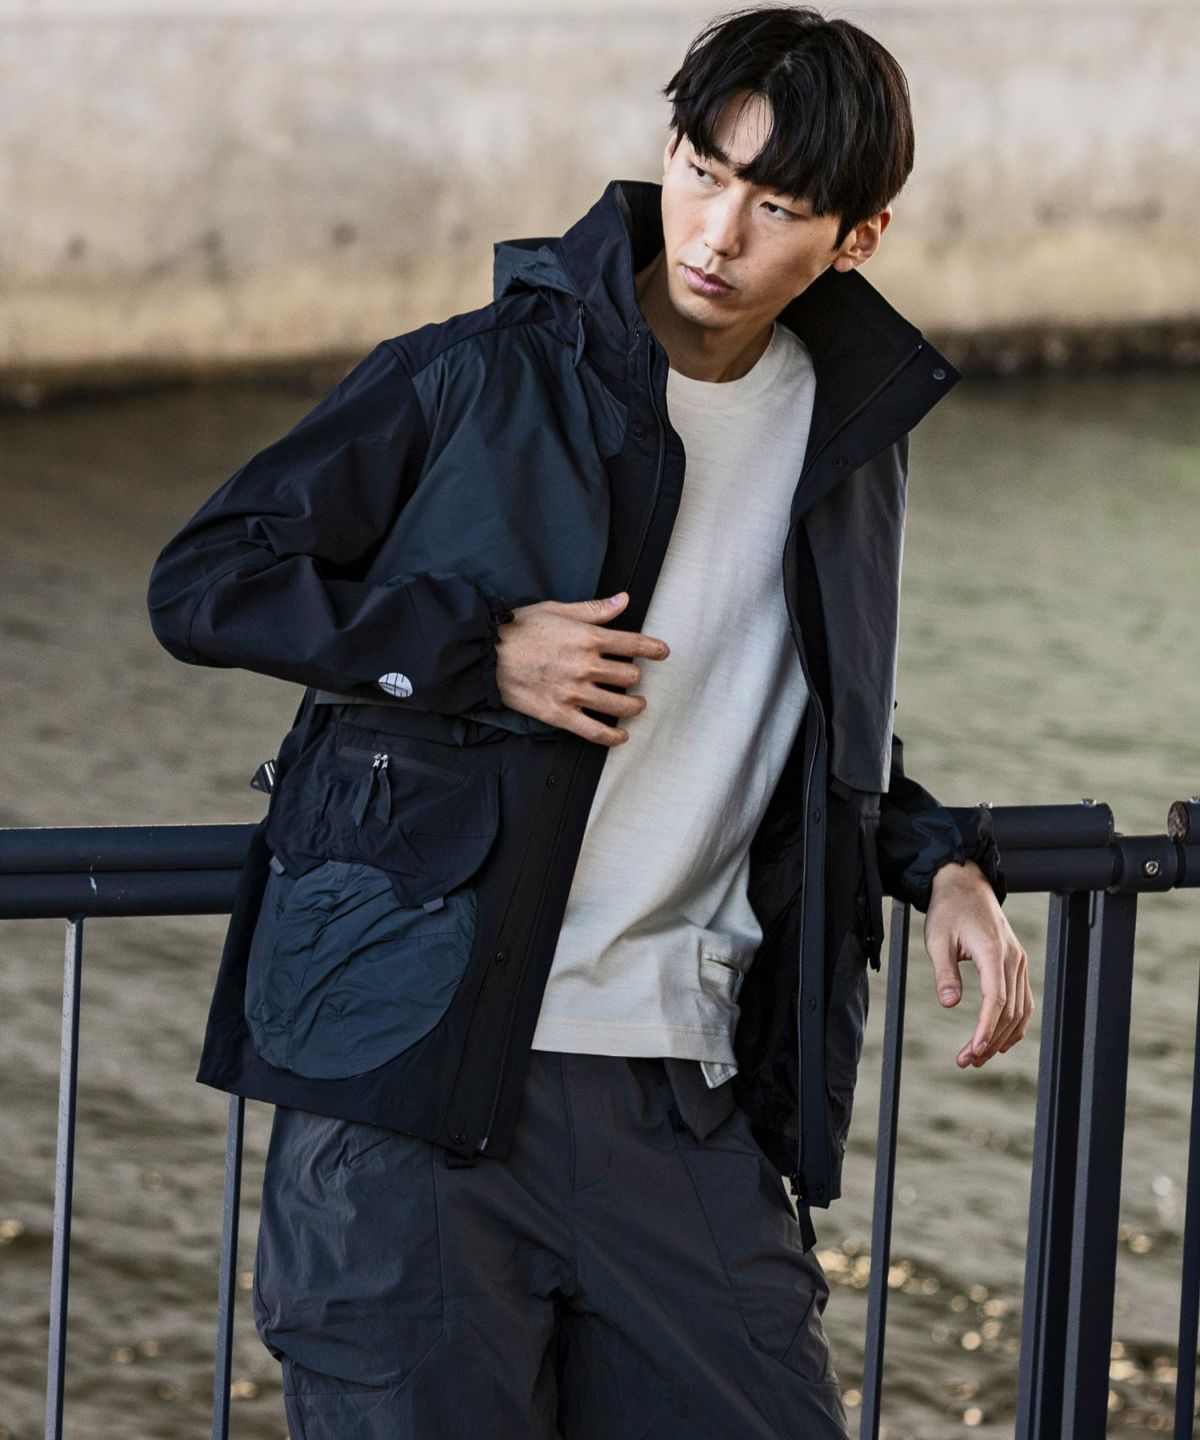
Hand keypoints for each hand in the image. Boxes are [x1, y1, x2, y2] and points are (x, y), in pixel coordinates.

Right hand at [493, 591, 669, 745]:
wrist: (485, 656)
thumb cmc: (518, 629)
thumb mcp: (557, 610)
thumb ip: (594, 609)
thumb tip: (623, 600)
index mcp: (588, 638)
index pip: (634, 644)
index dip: (654, 649)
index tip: (663, 652)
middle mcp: (586, 666)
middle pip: (630, 676)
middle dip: (635, 677)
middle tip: (631, 678)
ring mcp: (574, 693)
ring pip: (620, 705)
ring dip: (633, 706)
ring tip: (634, 705)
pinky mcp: (560, 714)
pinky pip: (595, 731)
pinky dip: (613, 736)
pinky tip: (621, 736)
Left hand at [924, 859, 1033, 1068]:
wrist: (964, 884)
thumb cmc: (948, 910)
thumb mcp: (937, 939)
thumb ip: (945, 973)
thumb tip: (950, 1004)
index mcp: (993, 952)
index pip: (996, 1000)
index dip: (986, 1029)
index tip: (973, 1051)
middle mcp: (1013, 958)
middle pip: (1009, 1011)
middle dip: (989, 1040)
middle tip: (966, 1061)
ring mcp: (1018, 961)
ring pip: (1020, 1009)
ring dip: (1002, 1036)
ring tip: (978, 1057)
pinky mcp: (1016, 962)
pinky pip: (1022, 999)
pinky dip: (1014, 1023)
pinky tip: (999, 1040)